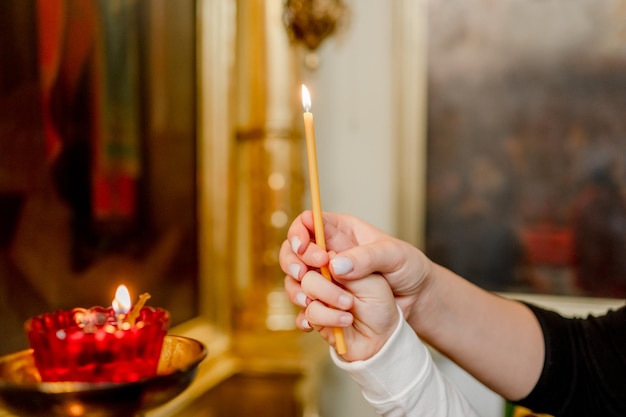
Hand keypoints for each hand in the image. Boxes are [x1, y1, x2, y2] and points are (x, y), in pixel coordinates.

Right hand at [280, 210, 432, 334]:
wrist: (418, 301)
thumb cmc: (409, 268)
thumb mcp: (394, 255)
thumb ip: (365, 258)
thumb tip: (333, 265)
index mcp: (341, 232)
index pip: (307, 223)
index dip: (299, 234)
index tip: (306, 250)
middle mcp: (328, 253)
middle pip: (293, 250)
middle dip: (292, 261)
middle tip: (304, 274)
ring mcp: (325, 279)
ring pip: (294, 279)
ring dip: (296, 289)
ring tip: (309, 299)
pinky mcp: (326, 302)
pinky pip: (305, 308)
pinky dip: (303, 314)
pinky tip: (310, 320)